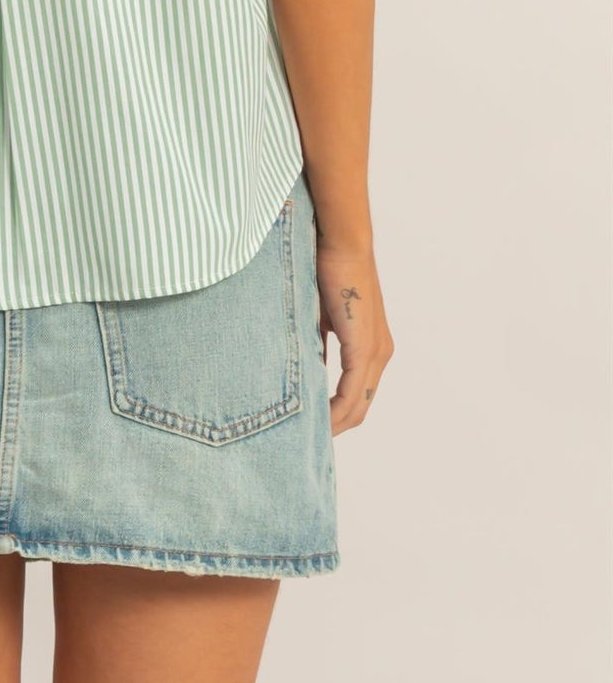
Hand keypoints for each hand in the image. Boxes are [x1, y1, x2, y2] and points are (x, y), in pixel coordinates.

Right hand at [314, 243, 394, 433]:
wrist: (341, 243)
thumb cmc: (327, 269)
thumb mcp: (319, 315)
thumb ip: (316, 342)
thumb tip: (301, 366)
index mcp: (371, 346)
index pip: (357, 394)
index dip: (336, 413)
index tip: (310, 424)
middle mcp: (380, 353)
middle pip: (360, 407)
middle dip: (334, 426)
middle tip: (305, 439)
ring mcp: (375, 352)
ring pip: (358, 405)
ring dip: (334, 422)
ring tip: (306, 435)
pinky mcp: (364, 347)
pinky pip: (352, 391)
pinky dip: (335, 409)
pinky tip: (317, 420)